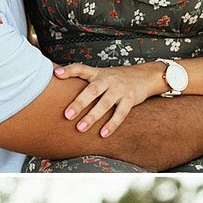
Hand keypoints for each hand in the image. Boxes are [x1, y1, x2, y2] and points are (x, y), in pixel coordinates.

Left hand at [53, 61, 168, 136]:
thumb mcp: (101, 75)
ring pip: (105, 103)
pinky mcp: (130, 98)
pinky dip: (112, 124)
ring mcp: (119, 89)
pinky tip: (103, 134)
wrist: (145, 75)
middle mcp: (107, 80)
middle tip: (66, 115)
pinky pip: (120, 113)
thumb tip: (57, 85)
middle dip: (79, 103)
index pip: (81, 68)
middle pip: (92, 90)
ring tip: (80, 128)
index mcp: (98, 74)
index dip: (69, 70)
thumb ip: (83, 81)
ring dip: (92, 116)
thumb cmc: (116, 79)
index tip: (57, 74)